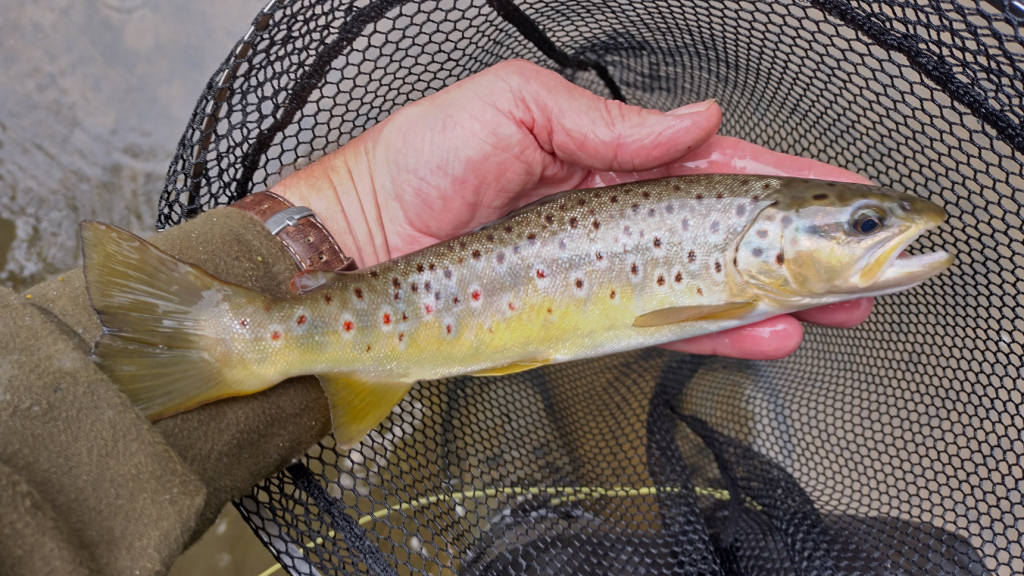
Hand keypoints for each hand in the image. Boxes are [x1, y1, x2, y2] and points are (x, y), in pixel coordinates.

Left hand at [274, 59, 872, 359]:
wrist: (362, 243)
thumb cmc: (418, 164)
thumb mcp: (513, 107)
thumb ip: (607, 122)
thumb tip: (695, 118)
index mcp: (606, 157)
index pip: (712, 164)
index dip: (779, 175)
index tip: (838, 186)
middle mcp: (615, 216)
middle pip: (724, 234)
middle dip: (795, 250)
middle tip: (860, 267)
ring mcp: (603, 271)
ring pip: (706, 287)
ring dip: (773, 300)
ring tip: (833, 310)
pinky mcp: (582, 318)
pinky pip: (660, 326)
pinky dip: (714, 331)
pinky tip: (762, 332)